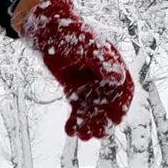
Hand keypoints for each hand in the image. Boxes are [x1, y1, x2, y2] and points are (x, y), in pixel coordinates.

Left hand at [18, 0, 135, 141]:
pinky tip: (70, 131)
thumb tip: (118, 76)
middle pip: (108, 102)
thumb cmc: (68, 32)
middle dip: (103, 119)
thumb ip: (101, 61)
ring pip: (93, 108)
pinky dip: (75, 120)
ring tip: (82, 136)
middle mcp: (103, 76)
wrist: (45, 30)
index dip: (121, 105)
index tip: (116, 119)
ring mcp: (89, 84)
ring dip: (89, 123)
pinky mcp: (75, 90)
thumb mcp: (86, 45)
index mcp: (112, 63)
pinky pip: (78, 108)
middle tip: (98, 134)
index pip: (123, 87)